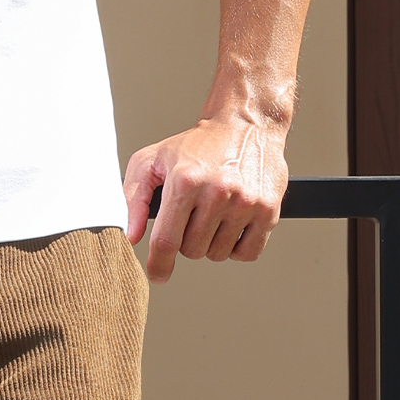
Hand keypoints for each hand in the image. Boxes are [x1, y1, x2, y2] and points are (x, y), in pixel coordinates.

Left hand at [124, 114, 288, 283]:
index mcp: (186, 180)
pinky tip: (231, 226)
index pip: (166, 240)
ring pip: (217, 254)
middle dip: (186, 241)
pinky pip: (247, 253)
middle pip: (192, 250)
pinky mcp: (268, 210)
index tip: (157, 274)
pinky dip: (236, 247)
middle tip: (192, 216)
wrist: (245, 125)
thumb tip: (130, 235)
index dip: (158, 264)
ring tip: (213, 216)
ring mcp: (245, 202)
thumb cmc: (196, 144)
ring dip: (211, 243)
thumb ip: (133, 198)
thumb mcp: (153, 161)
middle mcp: (217, 192)